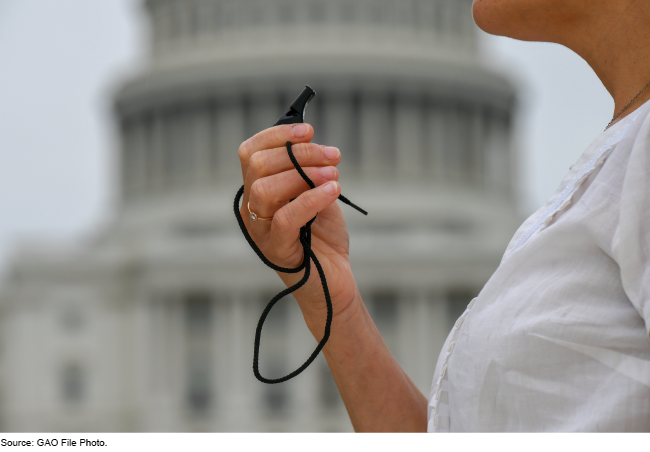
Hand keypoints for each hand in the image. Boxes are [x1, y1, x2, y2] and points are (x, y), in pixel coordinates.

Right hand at [238, 123, 360, 335]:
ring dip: (304, 173)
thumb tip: (312, 143)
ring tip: (334, 175)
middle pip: (258, 165)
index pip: (250, 152)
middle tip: (332, 156)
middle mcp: (252, 209)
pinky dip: (311, 198)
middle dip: (299, 153)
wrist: (335, 281)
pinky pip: (286, 217)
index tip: (308, 130)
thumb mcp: (318, 194)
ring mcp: (260, 230)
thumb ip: (309, 171)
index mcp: (258, 191)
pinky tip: (333, 191)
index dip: (276, 135)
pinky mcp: (277, 250)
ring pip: (265, 189)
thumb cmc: (324, 238)